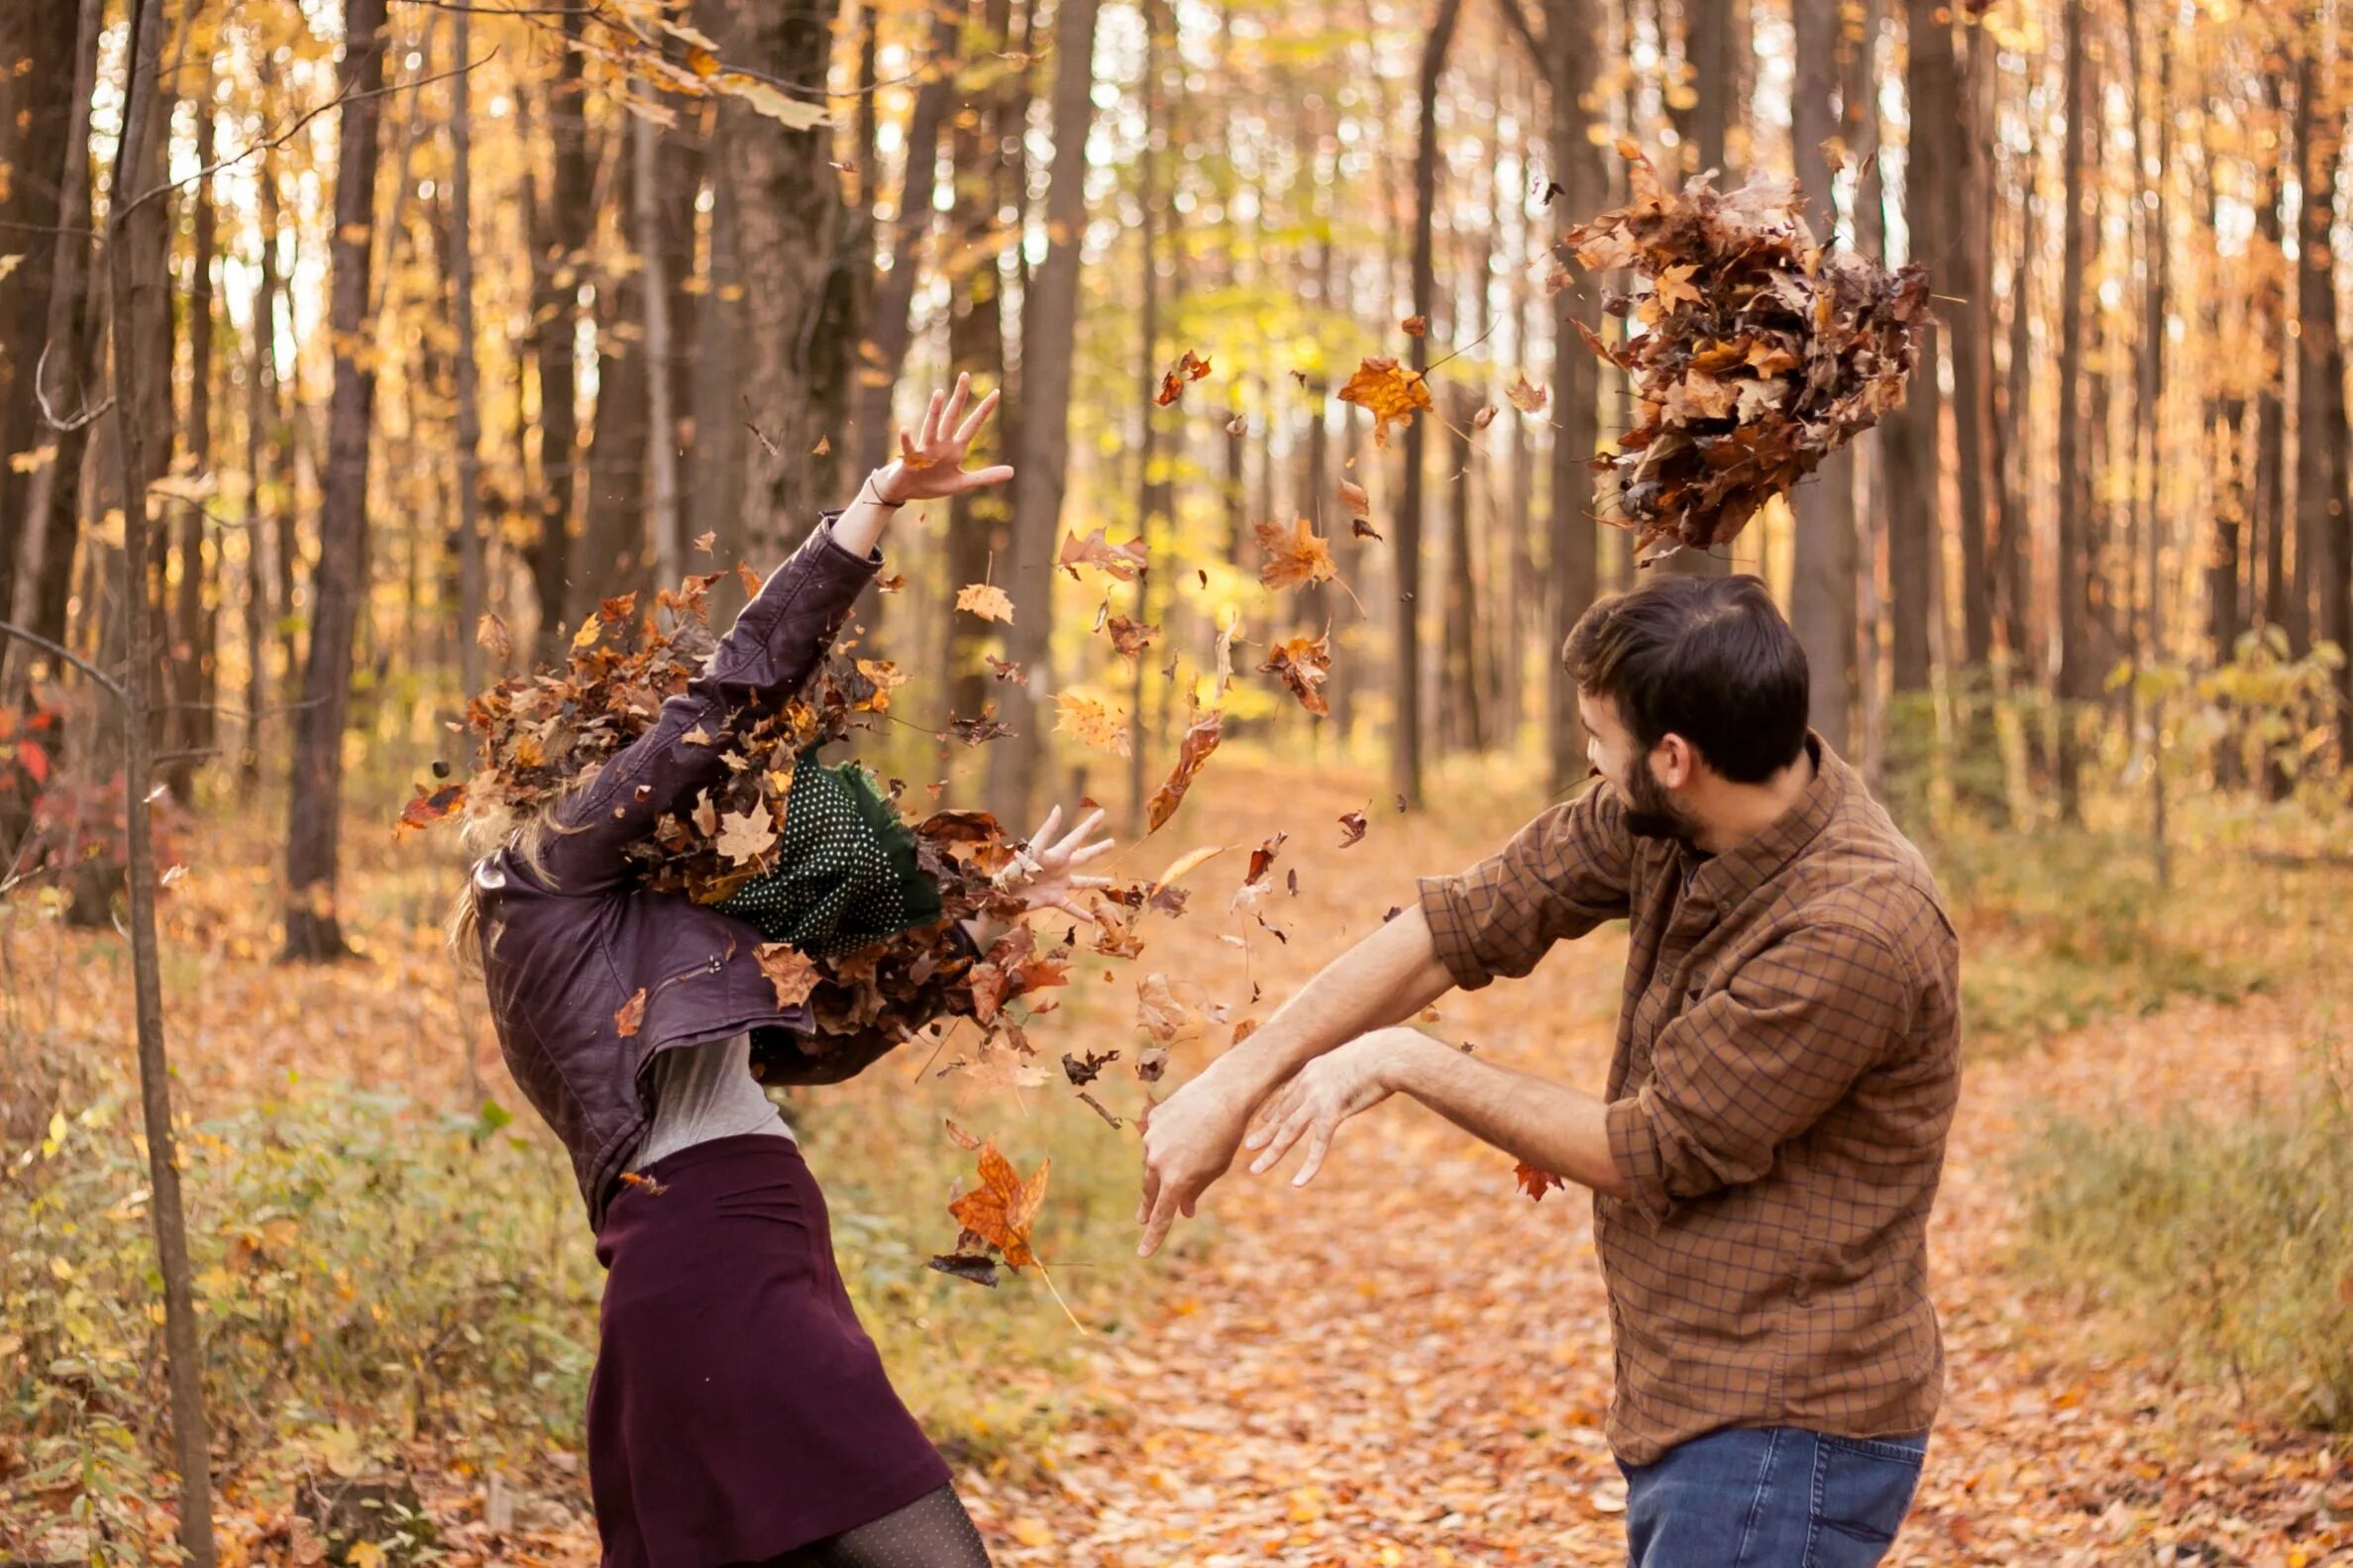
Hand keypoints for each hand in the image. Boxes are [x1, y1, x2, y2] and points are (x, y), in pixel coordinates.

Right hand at [870, 372, 1014, 504]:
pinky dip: (906, 440)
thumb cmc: (933, 484)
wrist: (907, 491)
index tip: (996, 392)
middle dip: (959, 397)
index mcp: (955, 448)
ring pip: (931, 427)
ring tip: (940, 394)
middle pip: (952, 417)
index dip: (984, 411)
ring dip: (935, 411)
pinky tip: (905, 429)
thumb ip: (986, 476)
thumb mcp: (963, 483)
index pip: (973, 426)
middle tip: (965, 375)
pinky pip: (908, 449)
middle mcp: (941, 444)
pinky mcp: (910, 461)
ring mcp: (925, 450)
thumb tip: (1013, 472)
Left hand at [1006, 804, 1114, 922]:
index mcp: (1057, 854)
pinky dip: (1081, 913)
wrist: (1003, 893)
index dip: (1090, 825)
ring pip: (1082, 882)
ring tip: (1109, 882)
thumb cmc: (1017, 869)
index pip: (1077, 837)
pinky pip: (1070, 907)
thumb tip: (1058, 808)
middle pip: (1084, 857)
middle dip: (1098, 850)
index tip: (1102, 813)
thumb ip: (1047, 830)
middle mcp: (1061, 867)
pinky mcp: (1053, 899)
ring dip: (1095, 882)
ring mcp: (1058, 884)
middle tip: (1112, 842)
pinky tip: (1091, 919)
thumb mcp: (1033, 849)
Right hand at [1136, 1069, 1260, 1257]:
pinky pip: (1156, 1137)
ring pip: (1152, 1162)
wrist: (1224, 1093)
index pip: (1161, 1216)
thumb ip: (1195, 1192)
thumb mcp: (1215, 1170)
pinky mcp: (1153, 1119)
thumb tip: (1185, 1212)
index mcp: (1175, 1180)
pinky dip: (1166, 1142)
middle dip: (1148, 1206)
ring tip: (1178, 1164)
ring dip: (1162, 1169)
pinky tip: (1183, 1134)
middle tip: (1142, 1219)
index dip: (1153, 1236)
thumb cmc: (1227, 1136)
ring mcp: (1151, 1138)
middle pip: (1149, 1191)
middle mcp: (1157, 1161)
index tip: (1143, 1253)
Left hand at [1242, 1027, 1426, 1186]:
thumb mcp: (1356, 1057)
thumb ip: (1346, 1068)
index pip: (1288, 1094)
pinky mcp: (1332, 1113)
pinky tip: (1298, 1182)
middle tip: (1249, 1147)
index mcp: (1313, 1069)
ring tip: (1256, 1169)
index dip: (1274, 1110)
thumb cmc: (1381, 1053)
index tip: (1263, 1121)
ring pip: (1288, 1132)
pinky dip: (1308, 1166)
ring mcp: (1317, 1099)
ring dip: (1271, 1153)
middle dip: (1264, 1133)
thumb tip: (1354, 1068)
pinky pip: (1317, 1145)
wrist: (1389, 1053)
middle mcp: (1309, 1084)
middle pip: (1282, 1114)